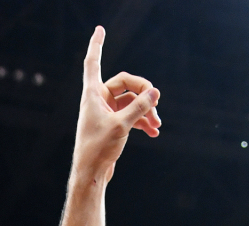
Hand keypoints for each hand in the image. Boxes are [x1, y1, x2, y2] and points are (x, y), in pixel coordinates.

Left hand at [70, 26, 160, 186]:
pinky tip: (155, 132)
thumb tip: (155, 91)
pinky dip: (143, 121)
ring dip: (146, 110)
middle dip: (144, 95)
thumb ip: (139, 107)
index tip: (99, 28)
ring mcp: (106, 112)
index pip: (93, 62)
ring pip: (131, 102)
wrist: (90, 174)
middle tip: (156, 106)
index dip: (97, 45)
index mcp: (92, 94)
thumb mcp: (121, 126)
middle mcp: (98, 100)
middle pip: (126, 84)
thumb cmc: (98, 149)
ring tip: (158, 124)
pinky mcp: (113, 125)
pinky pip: (131, 115)